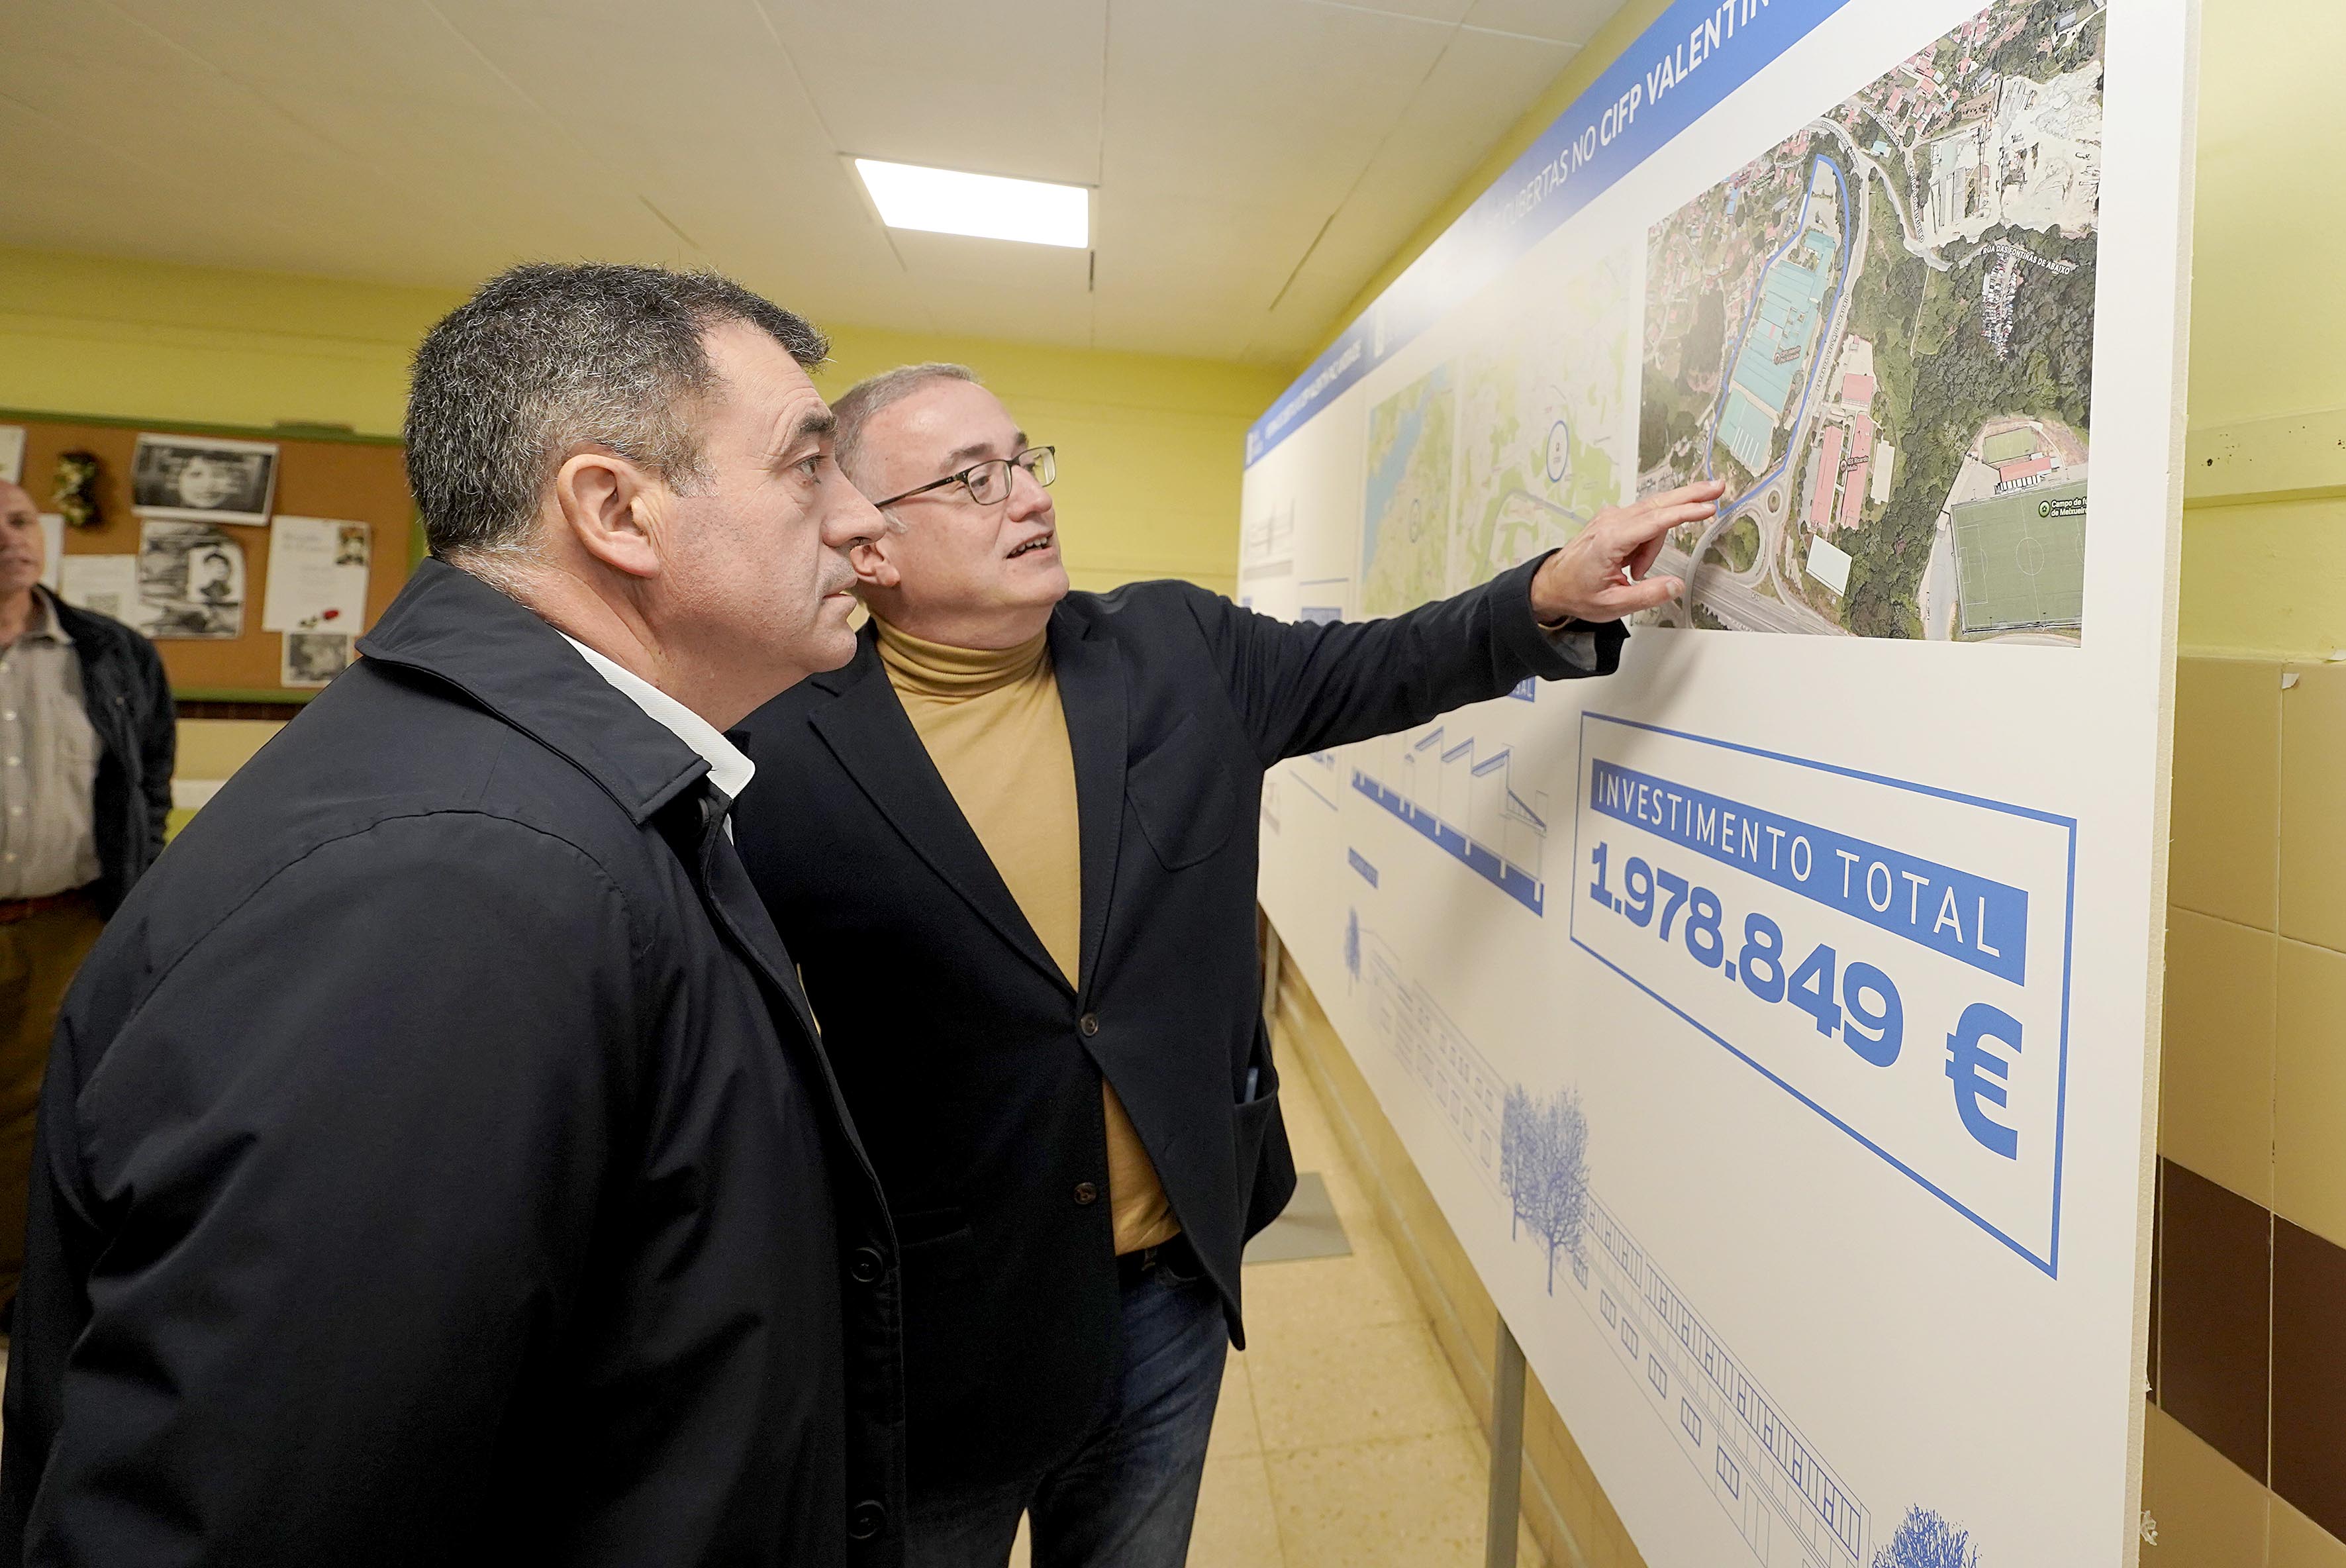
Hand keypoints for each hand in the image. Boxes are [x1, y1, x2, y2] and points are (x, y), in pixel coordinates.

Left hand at [1527, 479, 1725, 623]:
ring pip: (1651, 518)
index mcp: (1610, 540)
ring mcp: (1610, 518)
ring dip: (1656, 544)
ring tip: (1637, 573)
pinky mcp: (1612, 520)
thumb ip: (1647, 596)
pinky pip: (1642, 523)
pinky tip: (1635, 564)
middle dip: (1689, 496)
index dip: (1684, 512)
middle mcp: (1610, 523)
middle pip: (1658, 504)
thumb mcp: (1612, 605)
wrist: (1552, 584)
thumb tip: (1676, 586)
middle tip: (1716, 488)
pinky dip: (1648, 541)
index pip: (1655, 521)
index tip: (1707, 507)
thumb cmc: (1577, 593)